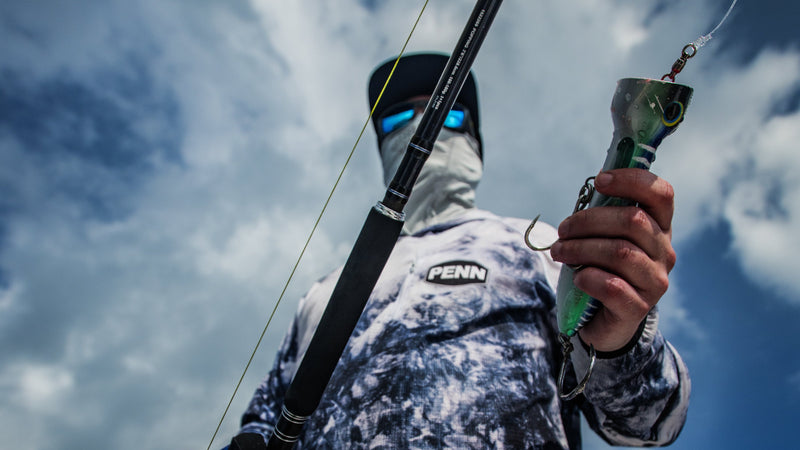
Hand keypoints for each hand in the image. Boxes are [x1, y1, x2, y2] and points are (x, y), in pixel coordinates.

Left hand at [549, 169, 675, 352]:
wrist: (603, 320)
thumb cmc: (602, 268)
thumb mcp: (605, 237)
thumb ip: (604, 213)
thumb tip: (594, 184)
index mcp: (659, 228)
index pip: (661, 194)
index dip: (632, 181)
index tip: (600, 181)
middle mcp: (664, 253)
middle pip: (633, 221)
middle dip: (589, 221)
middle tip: (563, 230)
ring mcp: (655, 281)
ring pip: (621, 253)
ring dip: (581, 248)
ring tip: (559, 251)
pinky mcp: (638, 308)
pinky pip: (613, 286)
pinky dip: (588, 278)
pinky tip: (577, 278)